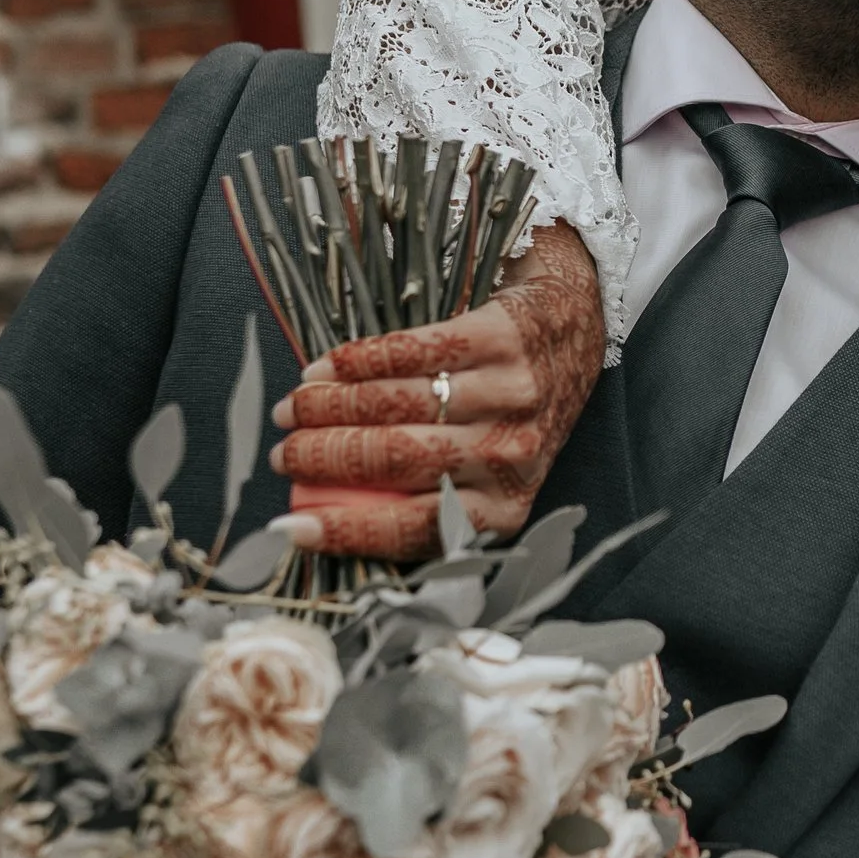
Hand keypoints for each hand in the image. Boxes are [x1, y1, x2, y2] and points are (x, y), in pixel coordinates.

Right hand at [268, 221, 606, 550]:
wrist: (576, 327)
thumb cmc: (513, 413)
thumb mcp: (485, 472)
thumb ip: (427, 495)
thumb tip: (327, 517)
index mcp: (504, 505)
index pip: (417, 528)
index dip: (347, 530)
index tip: (291, 528)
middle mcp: (511, 454)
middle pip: (397, 460)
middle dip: (324, 459)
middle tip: (282, 454)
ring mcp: (508, 393)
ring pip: (396, 405)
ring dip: (329, 408)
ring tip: (292, 409)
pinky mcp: (500, 337)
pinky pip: (412, 352)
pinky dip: (356, 361)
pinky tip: (323, 369)